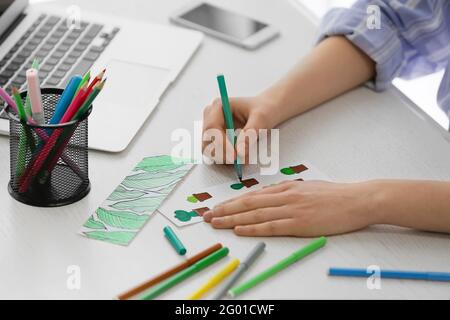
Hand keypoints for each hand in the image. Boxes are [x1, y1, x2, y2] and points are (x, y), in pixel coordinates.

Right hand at [202, 95, 276, 163]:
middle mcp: (212, 117)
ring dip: (224, 158)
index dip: (220, 143)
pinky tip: (241, 158)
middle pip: (207, 140)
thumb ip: (250, 134)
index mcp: (218, 107)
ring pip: (210, 149)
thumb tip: (240, 152)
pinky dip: (228, 158)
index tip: (234, 156)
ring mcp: (214, 130)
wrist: (268, 110)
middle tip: (238, 161)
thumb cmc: (264, 109)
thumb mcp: (261, 119)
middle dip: (221, 153)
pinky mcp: (218, 140)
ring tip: (242, 160)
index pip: (211, 127)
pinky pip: (218, 153)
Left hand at [203, 180, 378, 236]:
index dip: (231, 202)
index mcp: (285, 188)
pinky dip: (252, 228)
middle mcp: (283, 197)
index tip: (216, 206)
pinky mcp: (300, 223)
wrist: (356, 199)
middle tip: (206, 215)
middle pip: (247, 204)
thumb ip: (285, 193)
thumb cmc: (332, 195)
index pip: (251, 196)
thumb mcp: (305, 187)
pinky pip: (271, 226)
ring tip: (215, 222)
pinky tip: (239, 230)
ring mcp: (290, 209)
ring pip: (254, 214)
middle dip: (224, 210)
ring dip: (232, 219)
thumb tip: (267, 197)